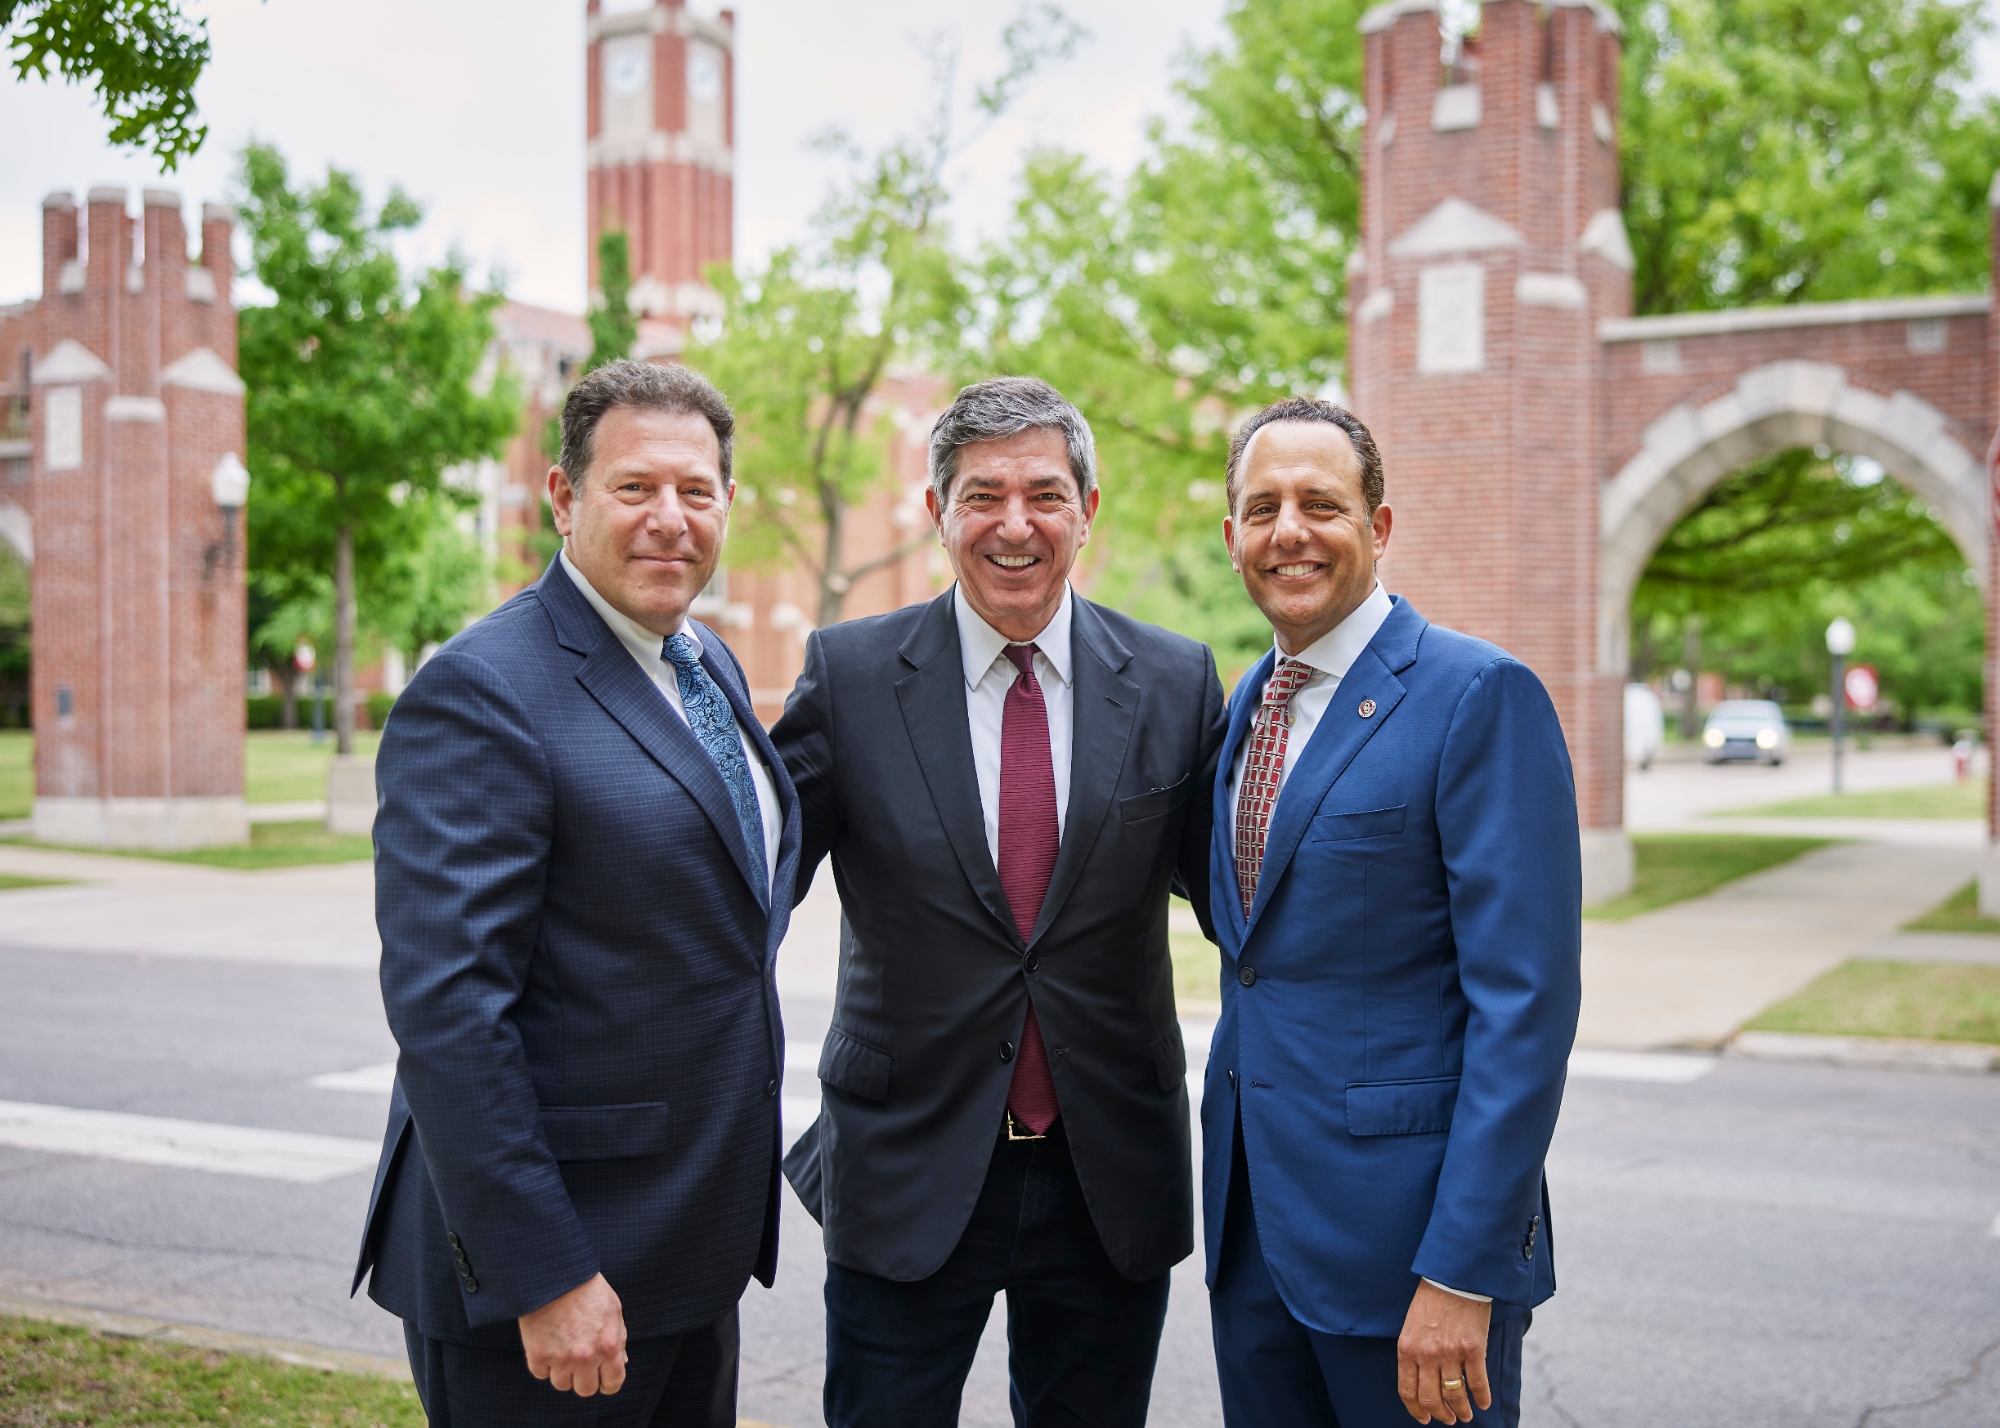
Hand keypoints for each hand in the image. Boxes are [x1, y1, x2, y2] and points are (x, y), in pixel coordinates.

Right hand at [519, 1272, 627, 1396]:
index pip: (613, 1383)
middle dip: (585, 1378)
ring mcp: (560, 1359)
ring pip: (561, 1385)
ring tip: (562, 1349)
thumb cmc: (588, 1290)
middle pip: (586, 1390)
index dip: (608, 1383)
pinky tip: (547, 1345)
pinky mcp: (537, 1355)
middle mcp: (586, 1358)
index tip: (602, 1379)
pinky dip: (543, 1364)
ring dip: (562, 1372)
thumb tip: (622, 1363)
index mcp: (608, 1347)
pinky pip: (540, 1374)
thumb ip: (619, 1339)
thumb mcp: (613, 1310)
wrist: (555, 1275)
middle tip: (580, 1362)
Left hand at [1397, 1280, 1491, 1423]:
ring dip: (1461, 1411)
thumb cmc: (1432, 1299)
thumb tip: (1420, 1379)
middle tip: (1447, 1418)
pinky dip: (1481, 1398)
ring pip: (1455, 1395)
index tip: (1424, 1418)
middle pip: (1431, 1399)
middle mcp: (1426, 1355)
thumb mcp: (1411, 1326)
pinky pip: (1478, 1383)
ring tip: (1465, 1415)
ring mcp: (1450, 1353)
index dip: (1416, 1410)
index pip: (1408, 1391)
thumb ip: (1414, 1352)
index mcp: (1407, 1349)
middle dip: (1440, 1414)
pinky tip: (1482, 1403)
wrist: (1454, 1277)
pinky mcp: (1473, 1350)